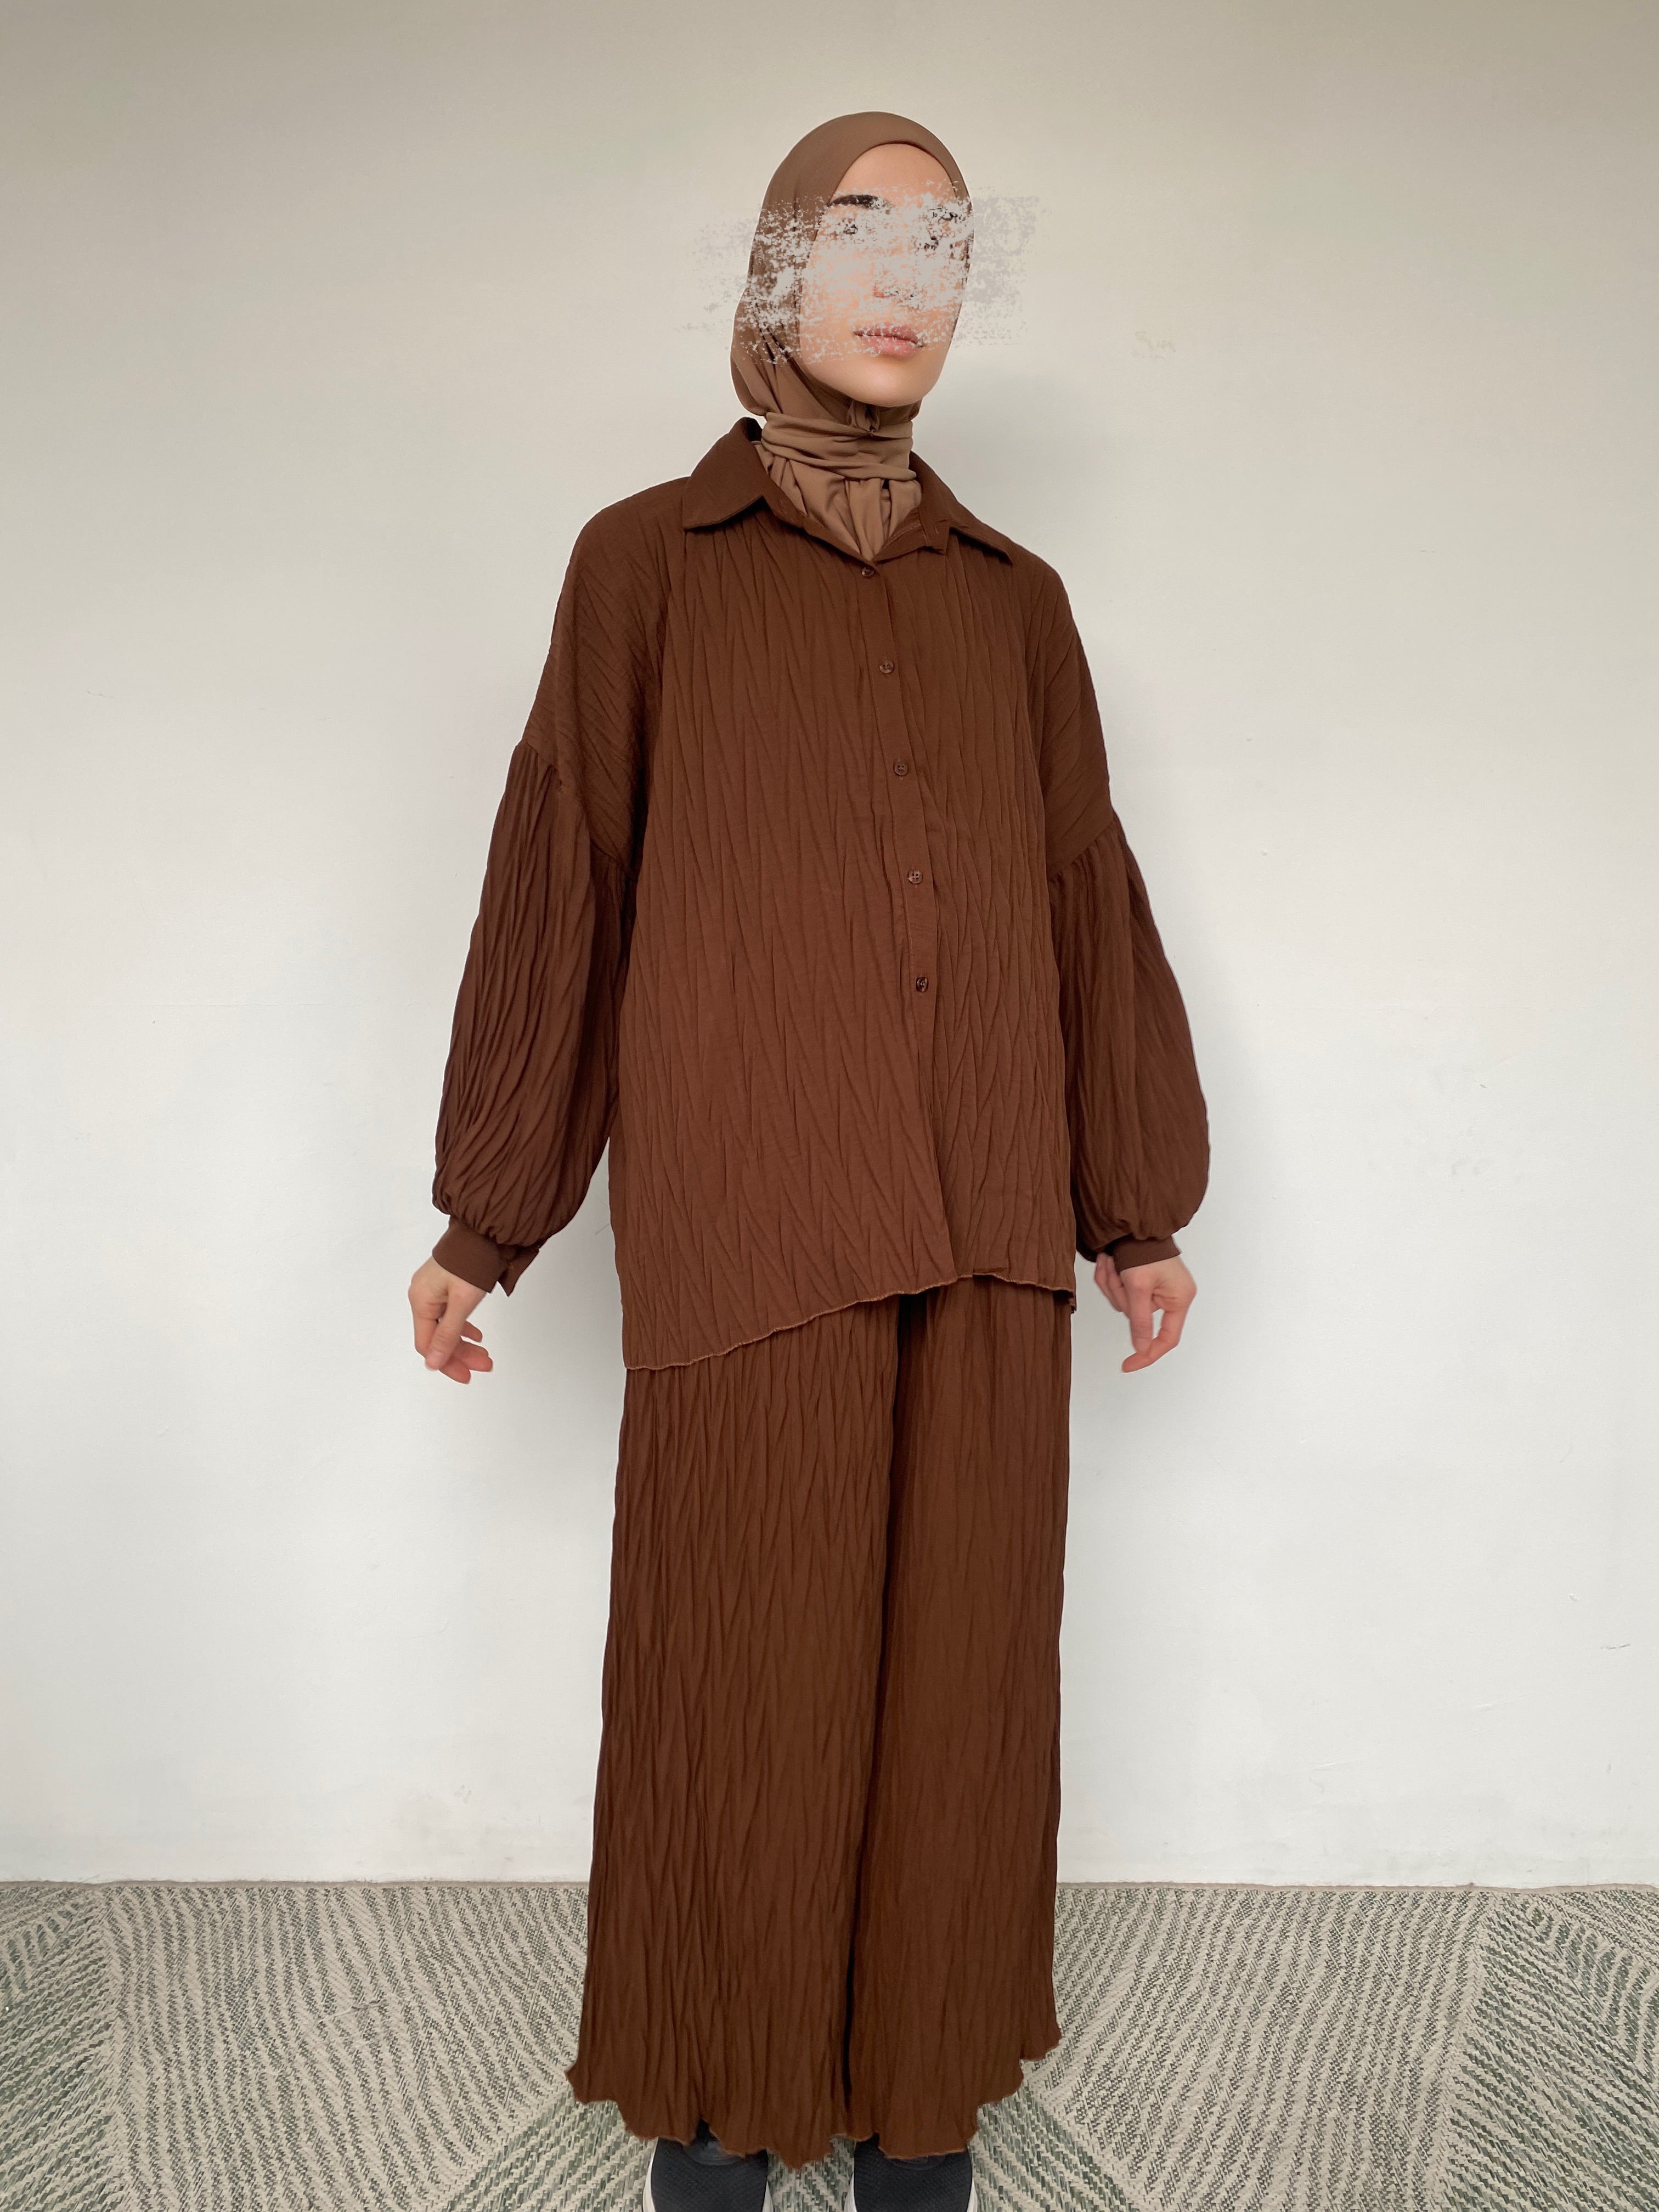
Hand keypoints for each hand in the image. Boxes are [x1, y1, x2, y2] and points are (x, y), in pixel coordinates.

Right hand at [408, 1258, 493, 1383]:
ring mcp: (433, 1291)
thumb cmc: (470, 1263)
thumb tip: (433, 1362)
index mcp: (421, 1301)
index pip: (427, 1344)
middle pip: (437, 1337)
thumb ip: (448, 1334)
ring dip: (465, 1343)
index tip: (466, 1375)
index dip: (446, 1363)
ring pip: (446, 1327)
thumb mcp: (461, 1303)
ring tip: (485, 1354)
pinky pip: (450, 1314)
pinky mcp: (444, 1286)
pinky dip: (463, 1327)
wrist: (483, 1233)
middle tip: (484, 1364)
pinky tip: (476, 1335)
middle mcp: (422, 1297)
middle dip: (461, 1354)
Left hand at [1094, 1252, 1195, 1372]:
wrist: (1134, 1223)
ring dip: (1113, 1286)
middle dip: (1120, 1298)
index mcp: (1179, 1299)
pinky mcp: (1142, 1283)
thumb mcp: (1138, 1287)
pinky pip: (1121, 1293)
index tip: (1128, 1365)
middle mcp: (1171, 1297)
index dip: (1147, 1354)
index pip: (1167, 1339)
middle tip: (1115, 1273)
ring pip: (1125, 1306)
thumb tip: (1142, 1348)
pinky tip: (1110, 1262)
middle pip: (1138, 1319)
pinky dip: (1111, 1280)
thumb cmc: (1143, 1249)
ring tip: (1111, 1263)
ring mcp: (1156, 1290)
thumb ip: (1140, 1321)